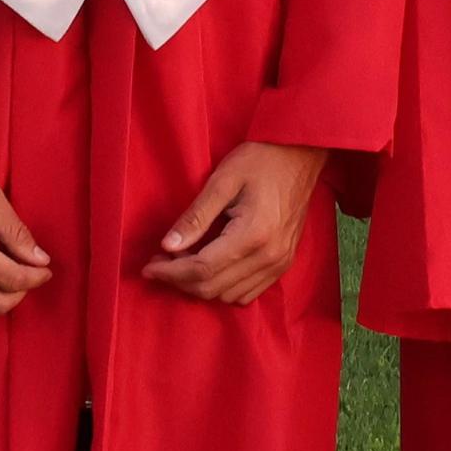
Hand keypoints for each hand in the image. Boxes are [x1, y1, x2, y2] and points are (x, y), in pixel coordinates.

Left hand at [141, 141, 328, 305]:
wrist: (302, 154)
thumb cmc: (262, 159)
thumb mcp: (223, 179)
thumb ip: (196, 215)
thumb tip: (168, 246)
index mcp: (253, 234)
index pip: (202, 270)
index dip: (171, 272)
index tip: (149, 266)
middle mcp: (269, 257)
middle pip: (213, 288)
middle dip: (180, 280)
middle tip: (160, 263)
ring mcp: (279, 263)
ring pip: (229, 296)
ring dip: (201, 286)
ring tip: (183, 262)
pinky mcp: (284, 263)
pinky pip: (248, 293)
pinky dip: (224, 288)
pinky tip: (211, 267)